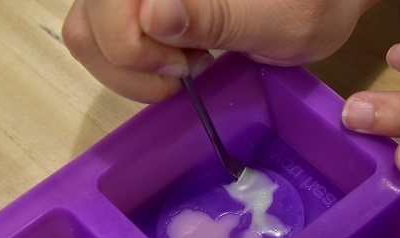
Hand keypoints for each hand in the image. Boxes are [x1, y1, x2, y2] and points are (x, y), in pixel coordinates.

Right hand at [62, 0, 376, 102]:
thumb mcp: (278, 22)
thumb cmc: (311, 3)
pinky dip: (133, 59)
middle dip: (131, 65)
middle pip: (88, 23)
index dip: (135, 50)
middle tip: (187, 69)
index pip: (106, 10)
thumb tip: (152, 13)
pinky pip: (106, 35)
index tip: (188, 65)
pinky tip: (177, 54)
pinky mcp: (142, 4)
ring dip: (130, 66)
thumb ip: (215, 16)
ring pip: (89, 31)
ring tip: (184, 62)